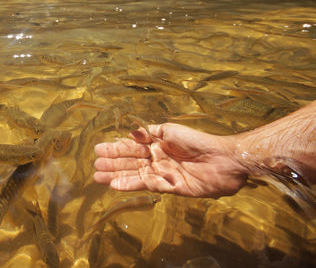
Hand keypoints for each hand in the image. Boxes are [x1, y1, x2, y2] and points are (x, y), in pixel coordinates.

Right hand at [93, 123, 247, 196]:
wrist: (222, 160)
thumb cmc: (198, 141)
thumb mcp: (171, 131)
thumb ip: (150, 133)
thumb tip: (131, 133)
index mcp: (157, 144)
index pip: (132, 147)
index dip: (116, 148)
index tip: (99, 149)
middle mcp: (157, 159)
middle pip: (131, 162)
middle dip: (113, 163)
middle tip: (95, 165)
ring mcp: (162, 173)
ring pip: (135, 175)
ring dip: (117, 176)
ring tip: (99, 177)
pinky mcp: (169, 187)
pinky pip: (146, 186)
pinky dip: (130, 185)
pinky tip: (115, 185)